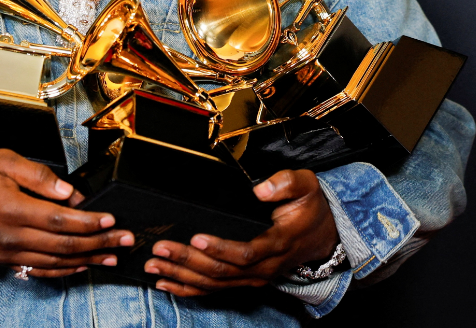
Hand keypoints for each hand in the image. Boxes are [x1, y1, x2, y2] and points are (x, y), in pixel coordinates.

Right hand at [0, 149, 132, 278]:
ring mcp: (3, 252)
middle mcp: (9, 236)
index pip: (62, 221)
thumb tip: (70, 192)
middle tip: (125, 240)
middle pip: (63, 245)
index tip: (113, 220)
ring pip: (53, 262)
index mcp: (12, 210)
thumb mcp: (4, 160)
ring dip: (85, 260)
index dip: (91, 223)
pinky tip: (79, 266)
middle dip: (99, 243)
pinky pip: (35, 269)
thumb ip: (40, 177)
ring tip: (111, 256)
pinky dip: (60, 270)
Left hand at [144, 168, 339, 295]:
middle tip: (161, 249)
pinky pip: (214, 291)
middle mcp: (264, 267)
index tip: (196, 237)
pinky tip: (166, 284)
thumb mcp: (306, 186)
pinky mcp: (245, 282)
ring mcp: (254, 279)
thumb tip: (260, 188)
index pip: (245, 253)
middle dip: (188, 261)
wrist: (321, 236)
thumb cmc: (310, 208)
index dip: (219, 248)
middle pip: (222, 272)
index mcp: (278, 244)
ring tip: (154, 266)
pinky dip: (188, 290)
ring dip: (182, 276)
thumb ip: (286, 183)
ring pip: (214, 284)